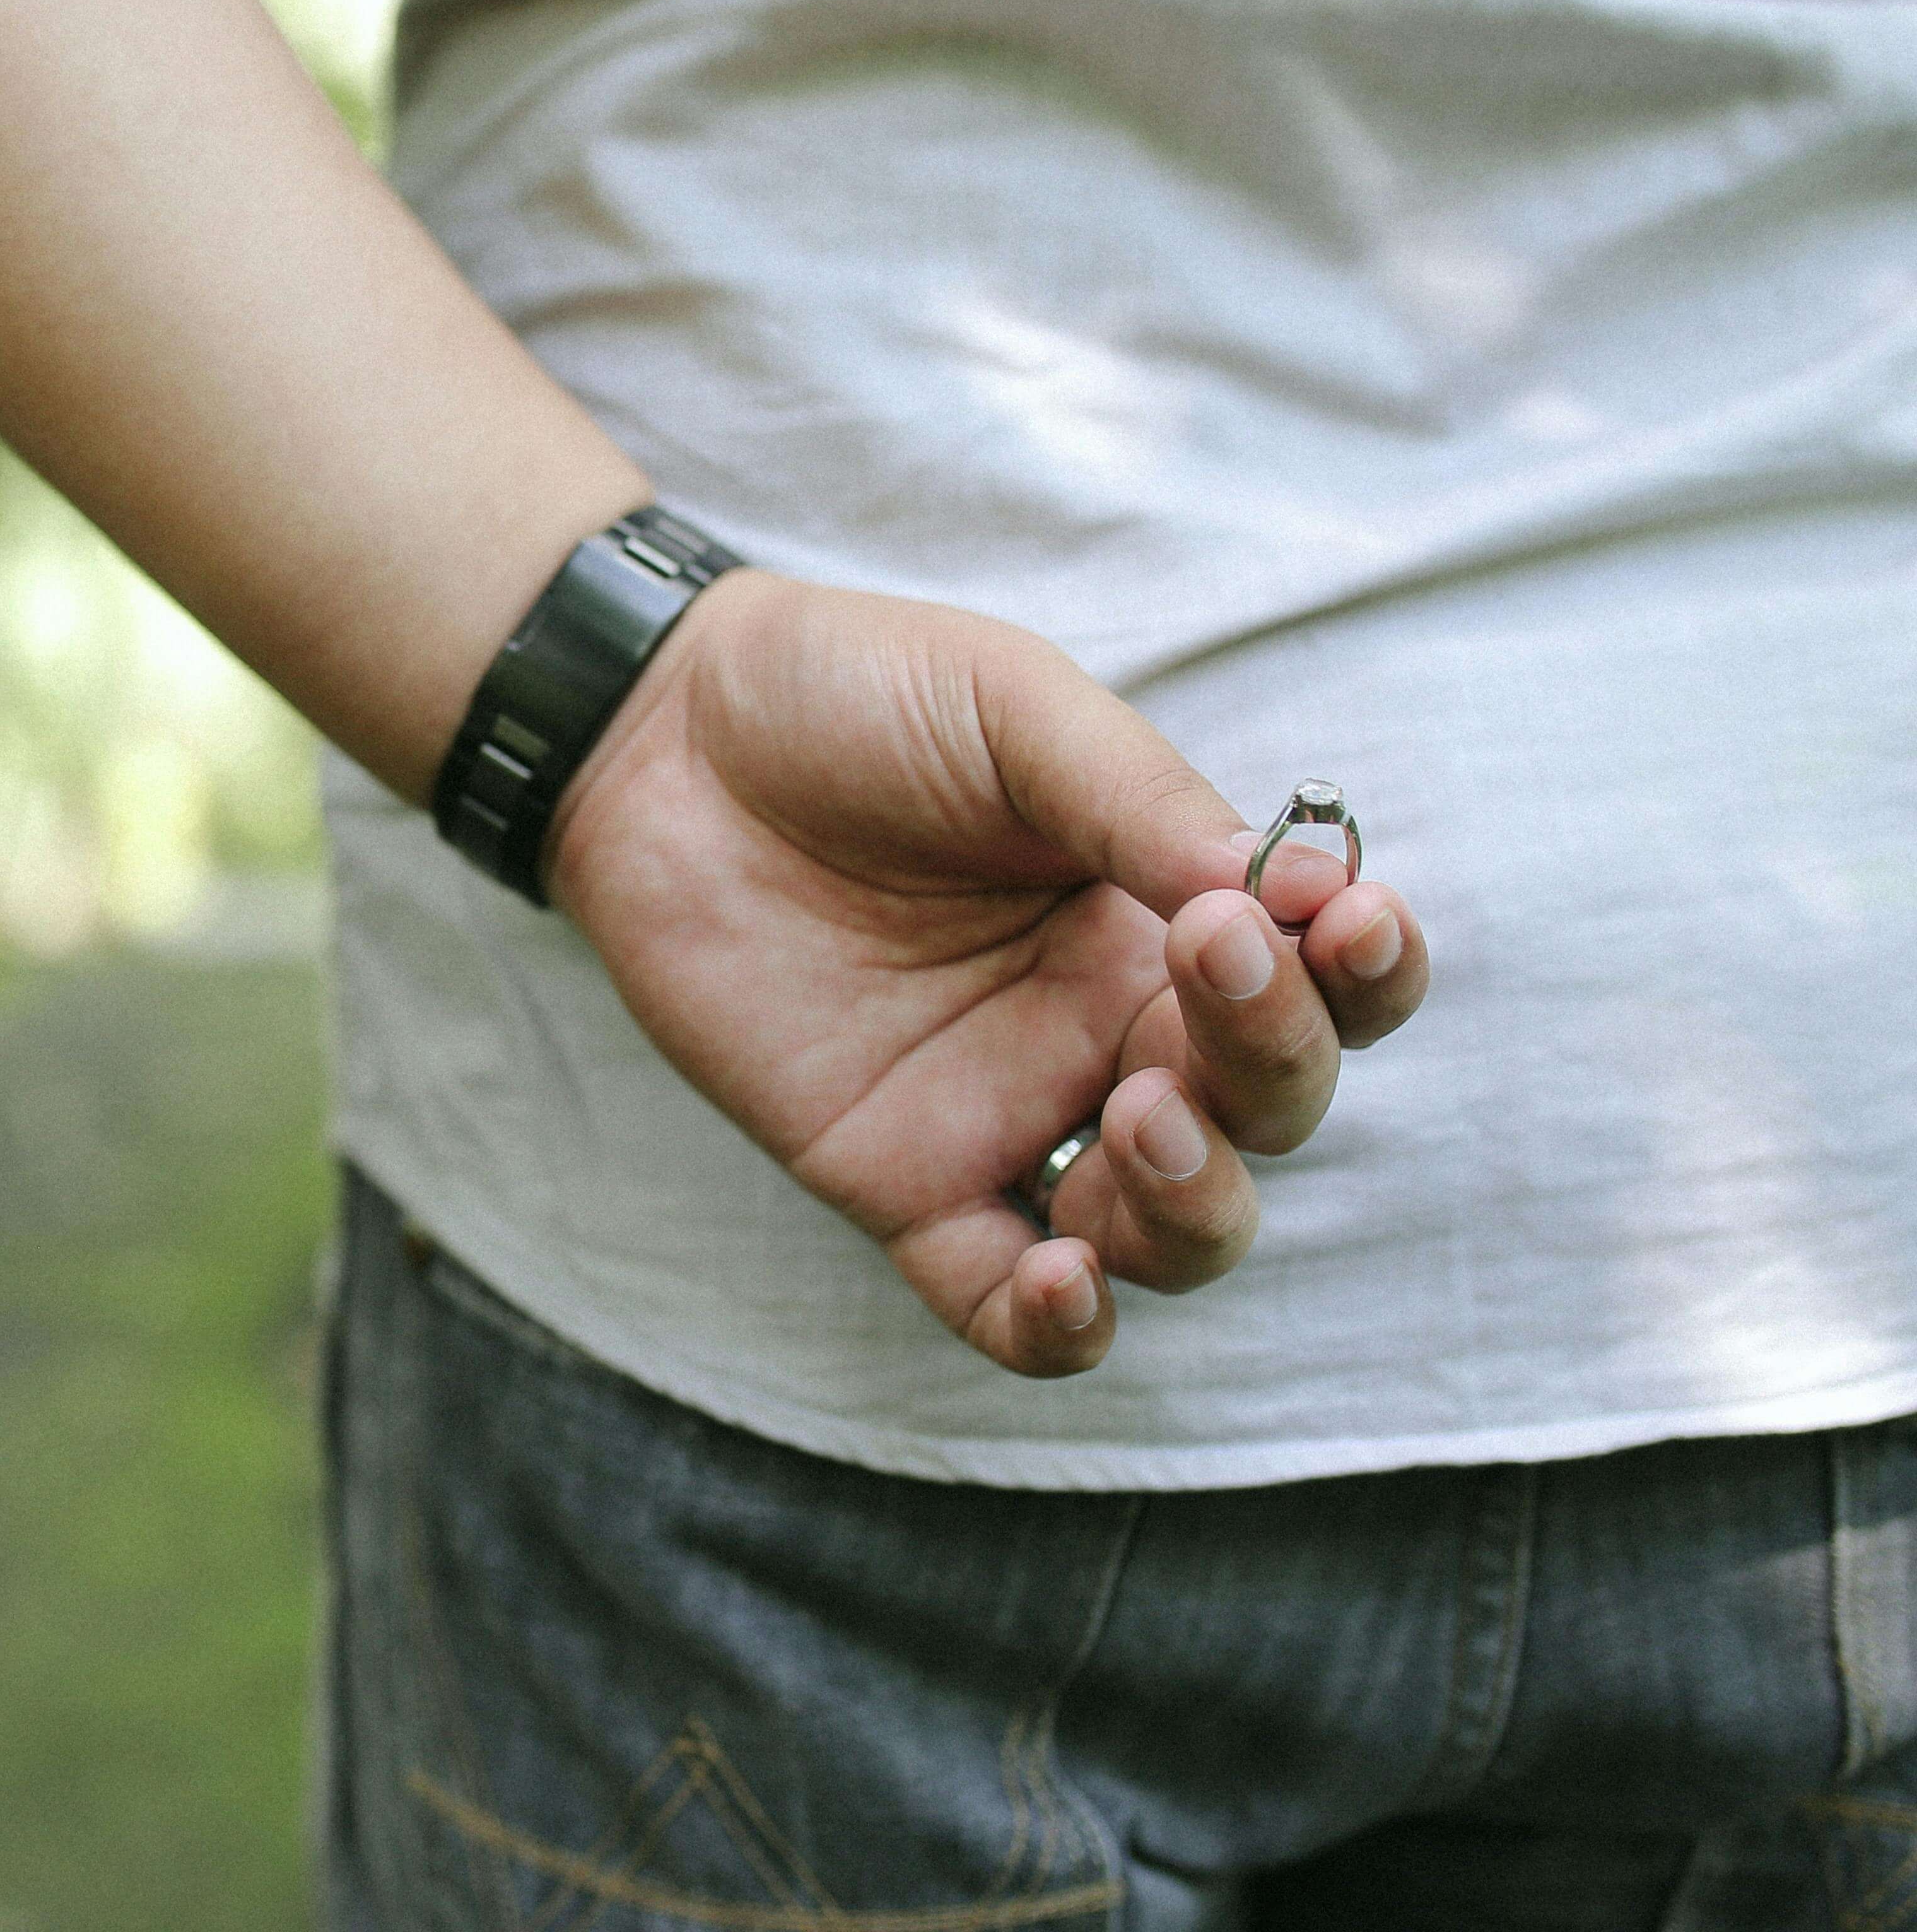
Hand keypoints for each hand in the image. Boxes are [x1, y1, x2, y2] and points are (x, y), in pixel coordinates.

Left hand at [547, 570, 1430, 1378]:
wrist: (660, 737)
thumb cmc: (846, 699)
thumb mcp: (1009, 708)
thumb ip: (1138, 797)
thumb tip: (1287, 885)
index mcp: (1162, 914)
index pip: (1325, 985)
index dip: (1364, 976)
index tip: (1343, 920)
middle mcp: (1109, 1028)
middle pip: (1266, 1110)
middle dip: (1273, 1061)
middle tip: (1212, 975)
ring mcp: (1009, 1113)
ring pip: (1168, 1230)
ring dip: (1195, 1202)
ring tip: (1144, 1117)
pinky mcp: (899, 1179)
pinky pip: (998, 1301)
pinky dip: (1054, 1327)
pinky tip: (1062, 1284)